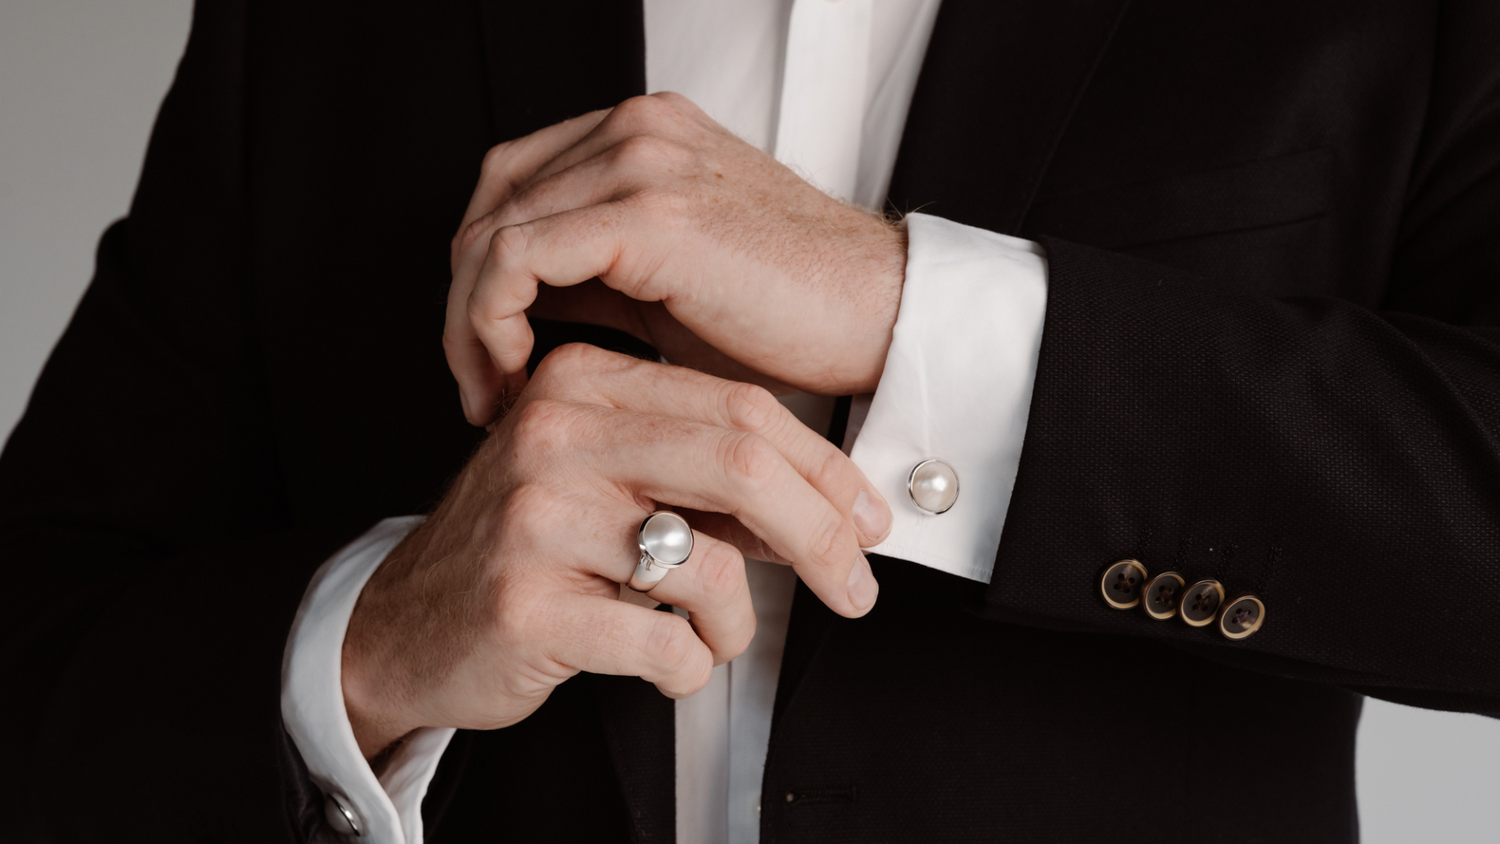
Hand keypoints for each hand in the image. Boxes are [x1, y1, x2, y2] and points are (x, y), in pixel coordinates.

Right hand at [342, 344, 891, 757]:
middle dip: (821, 537)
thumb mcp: (604, 482)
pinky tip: (667, 665)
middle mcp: (555, 433)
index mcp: (582, 384)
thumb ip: (697, 475)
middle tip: (855, 588)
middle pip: (740, 468)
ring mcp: (536, 517)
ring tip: (713, 640)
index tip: (867, 518)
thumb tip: (828, 505)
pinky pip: (663, 642)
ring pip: (708, 567)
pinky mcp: (527, 602)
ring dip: (736, 626)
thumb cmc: (524, 553)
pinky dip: (687, 668)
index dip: (823, 470)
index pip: (738, 409)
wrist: (403, 626)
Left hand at [444, 91, 907, 425]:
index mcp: (640, 134)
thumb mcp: (668, 282)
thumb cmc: (789, 313)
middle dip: (465, 300)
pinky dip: (492, 323)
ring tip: (492, 392)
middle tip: (478, 381)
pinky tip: (516, 375)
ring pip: (489, 232)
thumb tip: (519, 314)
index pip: (514, 182)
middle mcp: (634, 130)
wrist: (876, 315)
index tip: (489, 349)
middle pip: (490, 201)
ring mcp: (639, 161)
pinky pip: (517, 260)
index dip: (481, 269)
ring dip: (470, 323)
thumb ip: (593, 274)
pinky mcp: (647, 216)